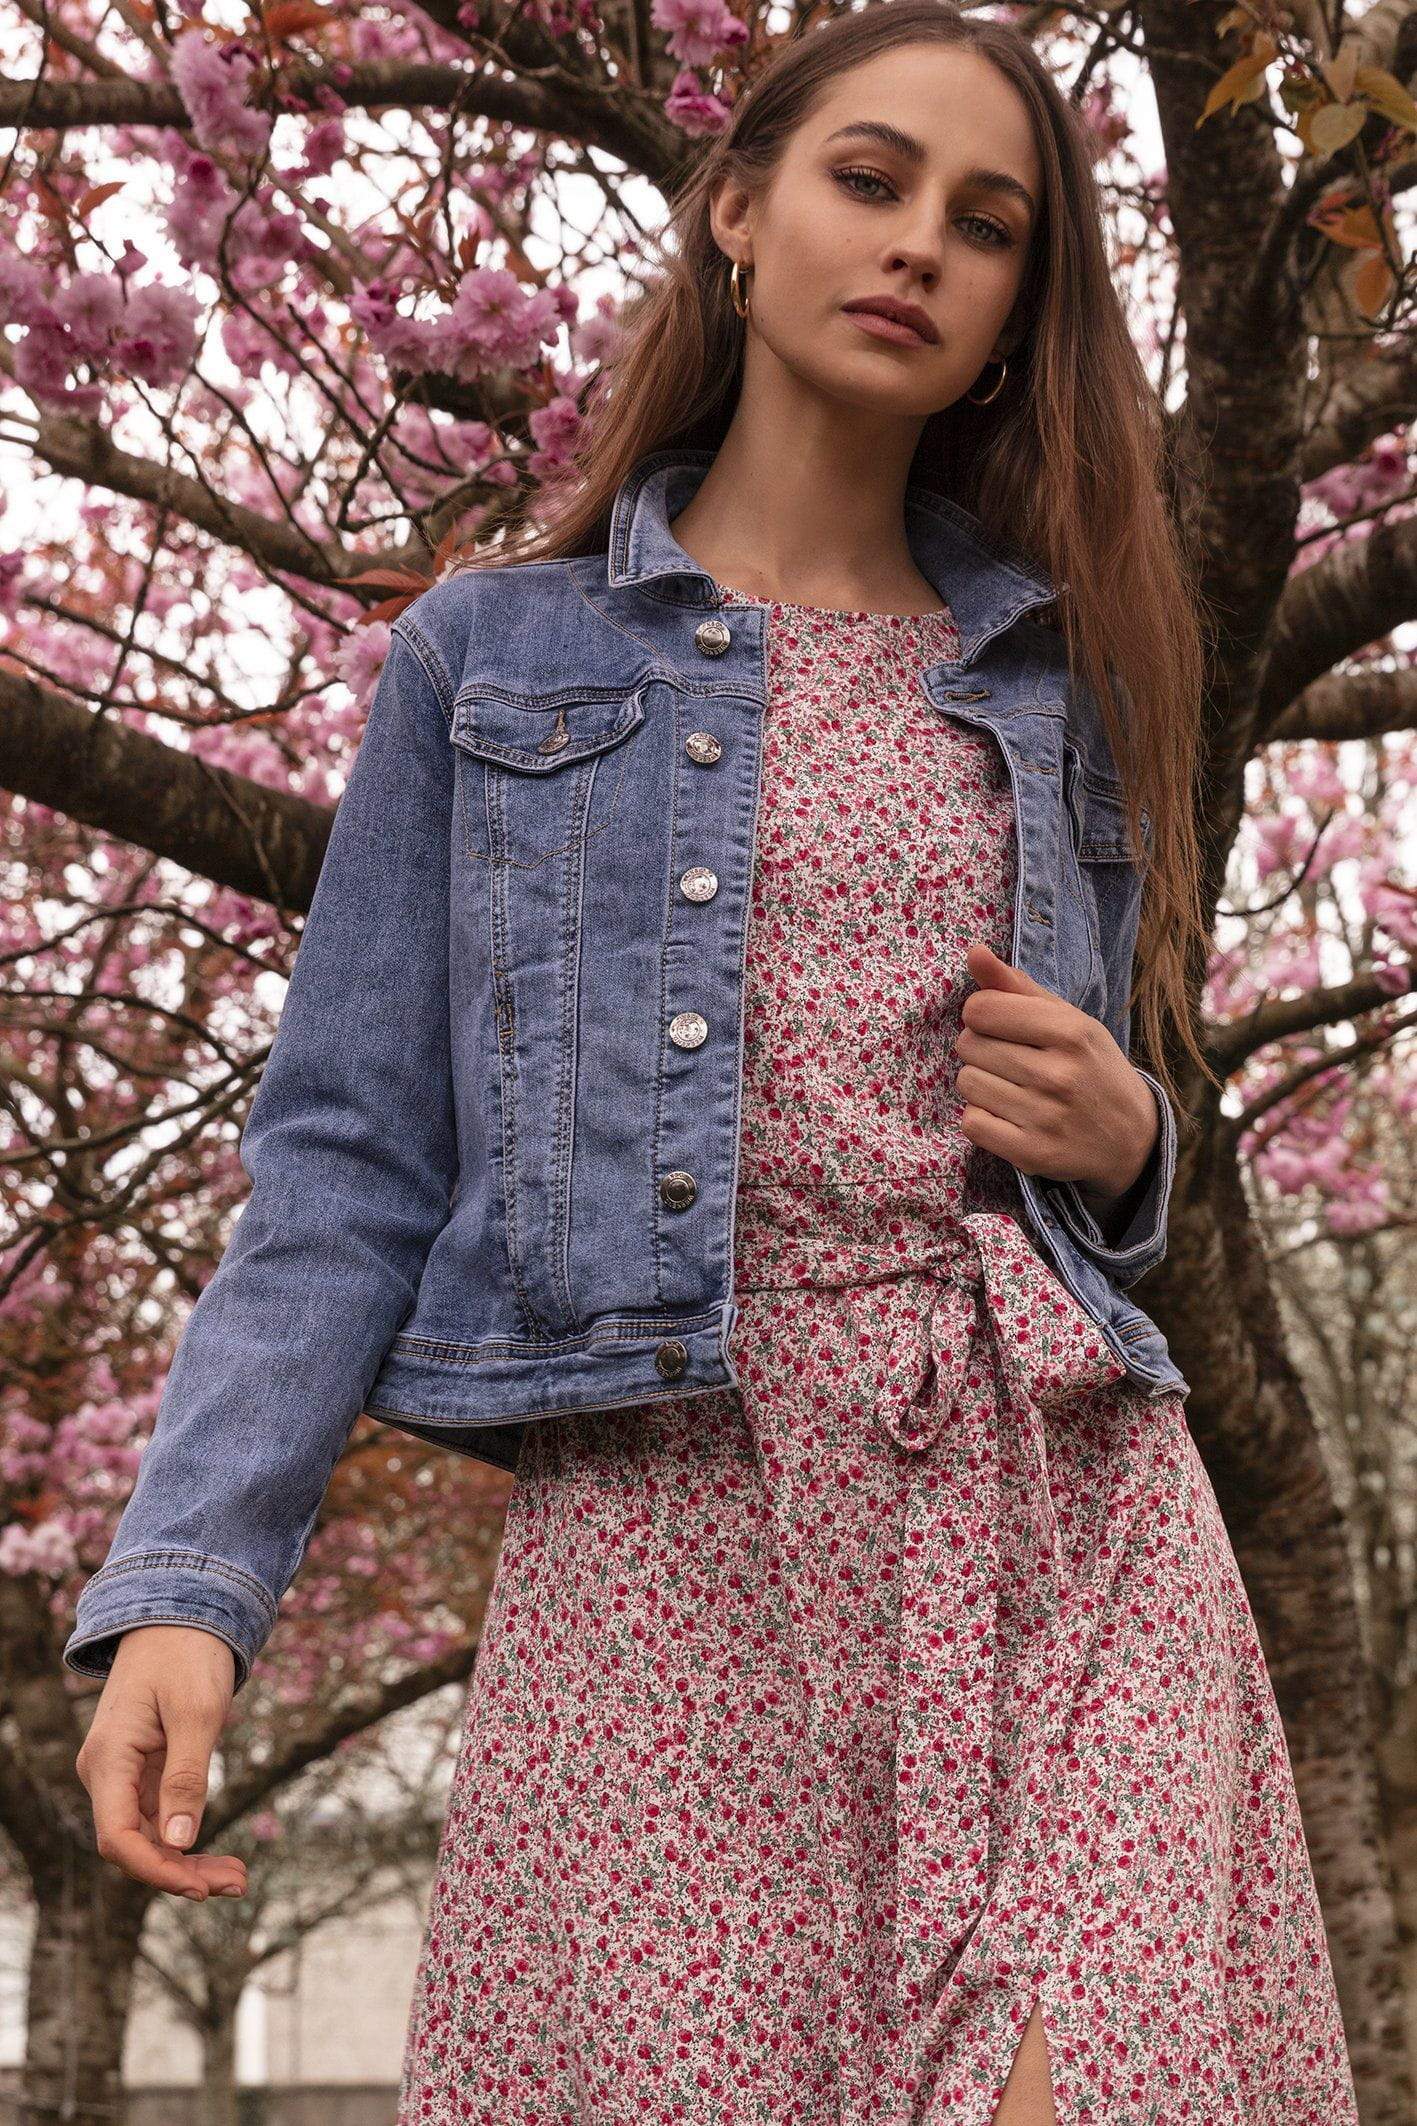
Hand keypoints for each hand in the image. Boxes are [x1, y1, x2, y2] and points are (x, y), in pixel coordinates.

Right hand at [74, 1625, 248, 1900]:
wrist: (180, 1614)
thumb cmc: (188, 1655)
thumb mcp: (197, 1712)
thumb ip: (187, 1776)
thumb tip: (181, 1841)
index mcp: (108, 1759)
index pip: (118, 1837)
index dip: (156, 1869)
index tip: (199, 1887)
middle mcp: (106, 1773)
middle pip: (134, 1844)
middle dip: (181, 1873)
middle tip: (236, 1885)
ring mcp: (123, 1774)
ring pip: (149, 1836)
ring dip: (189, 1862)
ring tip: (238, 1878)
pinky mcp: (142, 1770)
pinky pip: (160, 1816)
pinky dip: (189, 1837)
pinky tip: (222, 1857)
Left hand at [954, 942, 1158, 1201]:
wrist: (1130, 1136)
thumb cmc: (1089, 1066)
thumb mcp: (1067, 1019)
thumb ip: (1017, 986)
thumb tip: (974, 952)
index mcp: (1070, 1031)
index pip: (980, 1009)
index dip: (982, 1014)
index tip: (1001, 1025)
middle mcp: (1059, 1074)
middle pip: (969, 1045)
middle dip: (981, 1048)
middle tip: (1012, 1059)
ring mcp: (1046, 1117)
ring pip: (967, 1082)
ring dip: (980, 1083)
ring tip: (1012, 1087)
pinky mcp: (1033, 1154)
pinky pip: (971, 1123)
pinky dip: (981, 1117)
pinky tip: (1009, 1115)